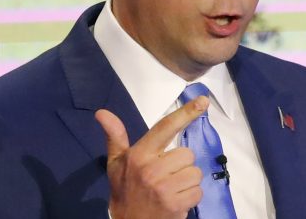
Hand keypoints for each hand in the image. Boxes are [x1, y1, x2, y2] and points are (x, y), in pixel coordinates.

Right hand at [95, 96, 207, 218]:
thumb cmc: (124, 189)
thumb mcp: (116, 162)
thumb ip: (115, 135)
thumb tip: (102, 112)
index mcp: (139, 154)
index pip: (165, 128)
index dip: (185, 113)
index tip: (203, 101)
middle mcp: (151, 169)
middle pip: (187, 154)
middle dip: (181, 165)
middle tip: (167, 175)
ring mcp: (164, 188)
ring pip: (195, 173)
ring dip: (187, 182)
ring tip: (171, 188)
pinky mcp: (175, 205)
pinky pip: (198, 192)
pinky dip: (191, 197)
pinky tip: (176, 201)